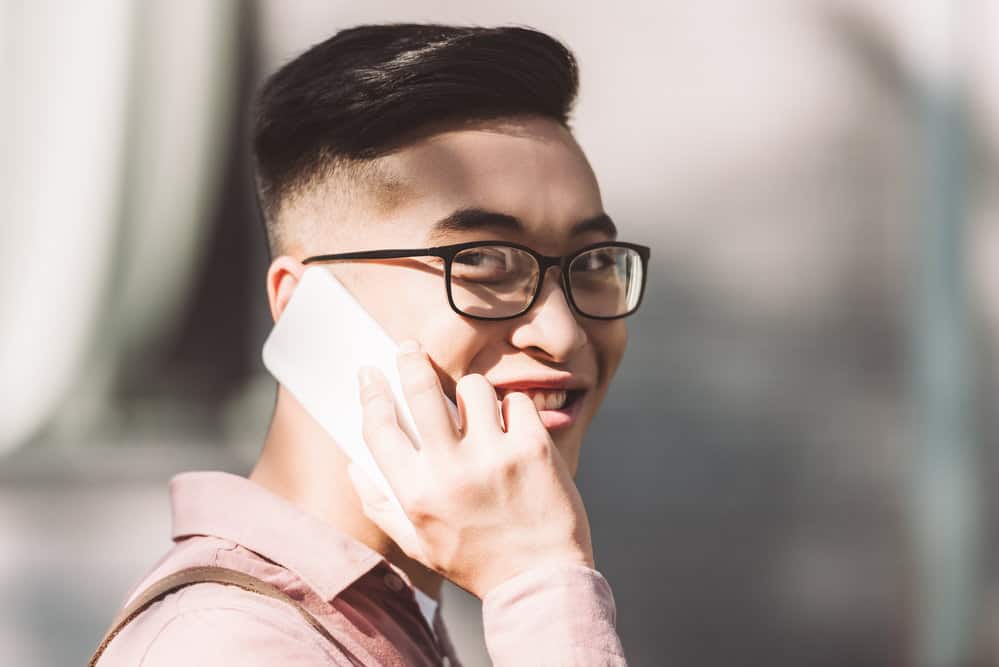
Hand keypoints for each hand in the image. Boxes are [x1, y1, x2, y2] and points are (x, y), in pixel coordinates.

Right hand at [349, 339, 594, 598]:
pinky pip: (516, 401)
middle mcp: (450, 471)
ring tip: (474, 408)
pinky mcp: (533, 448)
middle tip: (408, 347)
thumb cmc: (477, 563)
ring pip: (472, 388)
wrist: (541, 581)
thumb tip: (354, 464)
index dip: (371, 393)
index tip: (370, 373)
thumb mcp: (418, 544)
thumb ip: (381, 504)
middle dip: (409, 359)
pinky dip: (512, 409)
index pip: (379, 428)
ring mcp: (494, 456)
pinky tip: (512, 428)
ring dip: (470, 391)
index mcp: (415, 494)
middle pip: (420, 391)